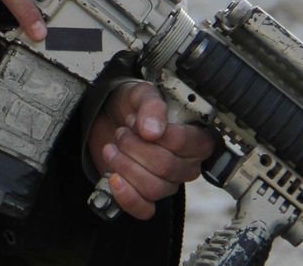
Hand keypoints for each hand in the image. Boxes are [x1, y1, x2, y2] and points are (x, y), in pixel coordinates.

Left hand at [87, 81, 214, 219]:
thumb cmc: (132, 105)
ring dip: (125, 166)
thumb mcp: (141, 93)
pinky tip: (113, 179)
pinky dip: (126, 197)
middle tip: (122, 133)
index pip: (185, 144)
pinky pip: (144, 209)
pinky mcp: (145, 195)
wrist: (107, 116)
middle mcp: (185, 164)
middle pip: (166, 167)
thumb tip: (152, 130)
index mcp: (195, 139)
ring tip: (113, 148)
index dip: (158, 134)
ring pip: (153, 188)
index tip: (136, 121)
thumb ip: (151, 105)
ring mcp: (167, 183)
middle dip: (135, 148)